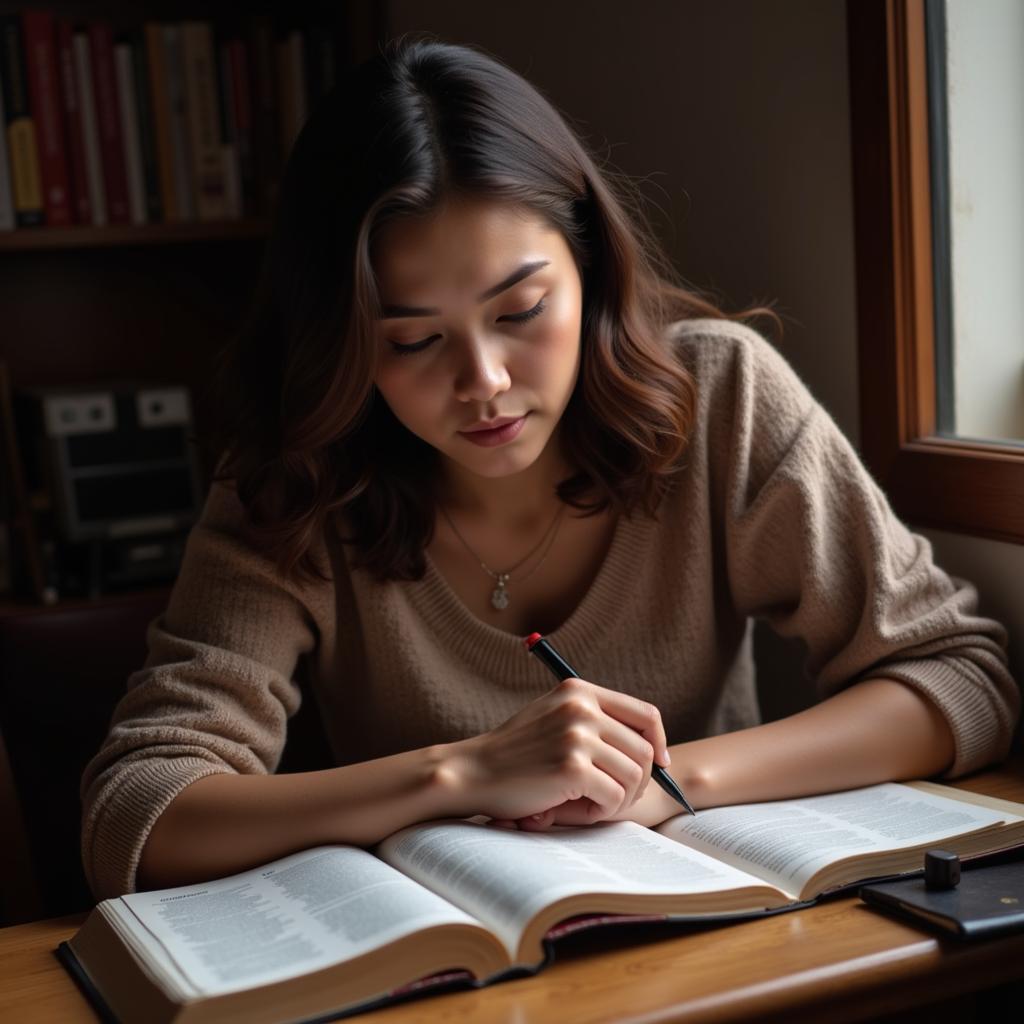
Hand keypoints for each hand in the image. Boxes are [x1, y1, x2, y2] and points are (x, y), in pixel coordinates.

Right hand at [449, 676, 670, 825]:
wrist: (472, 771)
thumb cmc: (515, 752)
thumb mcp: (554, 717)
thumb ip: (594, 720)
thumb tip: (653, 749)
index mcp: (580, 691)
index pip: (645, 714)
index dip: (659, 743)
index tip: (659, 764)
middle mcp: (582, 707)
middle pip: (646, 750)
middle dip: (639, 782)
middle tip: (617, 798)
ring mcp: (577, 736)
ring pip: (634, 777)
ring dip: (620, 800)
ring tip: (593, 806)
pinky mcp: (572, 768)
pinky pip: (614, 797)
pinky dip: (602, 812)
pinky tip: (579, 811)